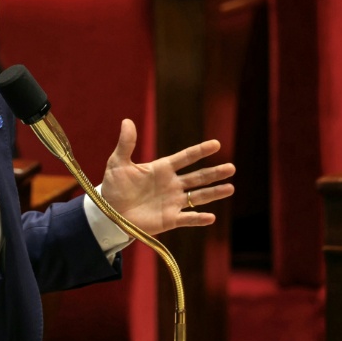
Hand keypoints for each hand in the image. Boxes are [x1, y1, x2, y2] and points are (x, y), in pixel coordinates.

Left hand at [100, 119, 235, 235]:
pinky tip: (210, 217)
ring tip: (230, 187)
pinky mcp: (169, 219)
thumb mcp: (118, 163)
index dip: (200, 151)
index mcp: (162, 169)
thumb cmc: (115, 186)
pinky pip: (187, 219)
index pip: (185, 158)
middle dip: (214, 173)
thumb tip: (127, 121)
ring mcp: (172, 202)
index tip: (216, 144)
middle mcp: (172, 184)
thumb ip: (126, 144)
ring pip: (198, 196)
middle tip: (231, 168)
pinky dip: (198, 219)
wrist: (110, 211)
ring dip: (214, 193)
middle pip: (197, 177)